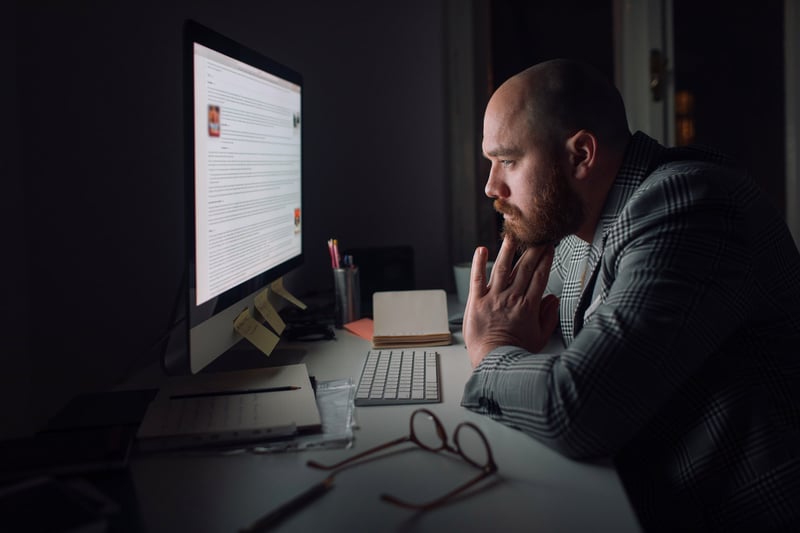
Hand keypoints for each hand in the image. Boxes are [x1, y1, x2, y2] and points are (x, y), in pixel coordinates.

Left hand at [462, 236, 559, 367]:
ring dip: (507, 250)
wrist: (495, 362)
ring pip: (501, 268)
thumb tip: (553, 299)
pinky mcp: (476, 301)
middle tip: (537, 236)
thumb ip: (548, 317)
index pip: (540, 276)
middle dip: (533, 250)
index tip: (549, 247)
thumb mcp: (540, 337)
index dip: (546, 260)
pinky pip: (477, 278)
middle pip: (524, 268)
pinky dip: (478, 263)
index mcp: (529, 306)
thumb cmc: (517, 352)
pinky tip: (481, 249)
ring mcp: (493, 298)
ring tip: (512, 235)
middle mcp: (512, 298)